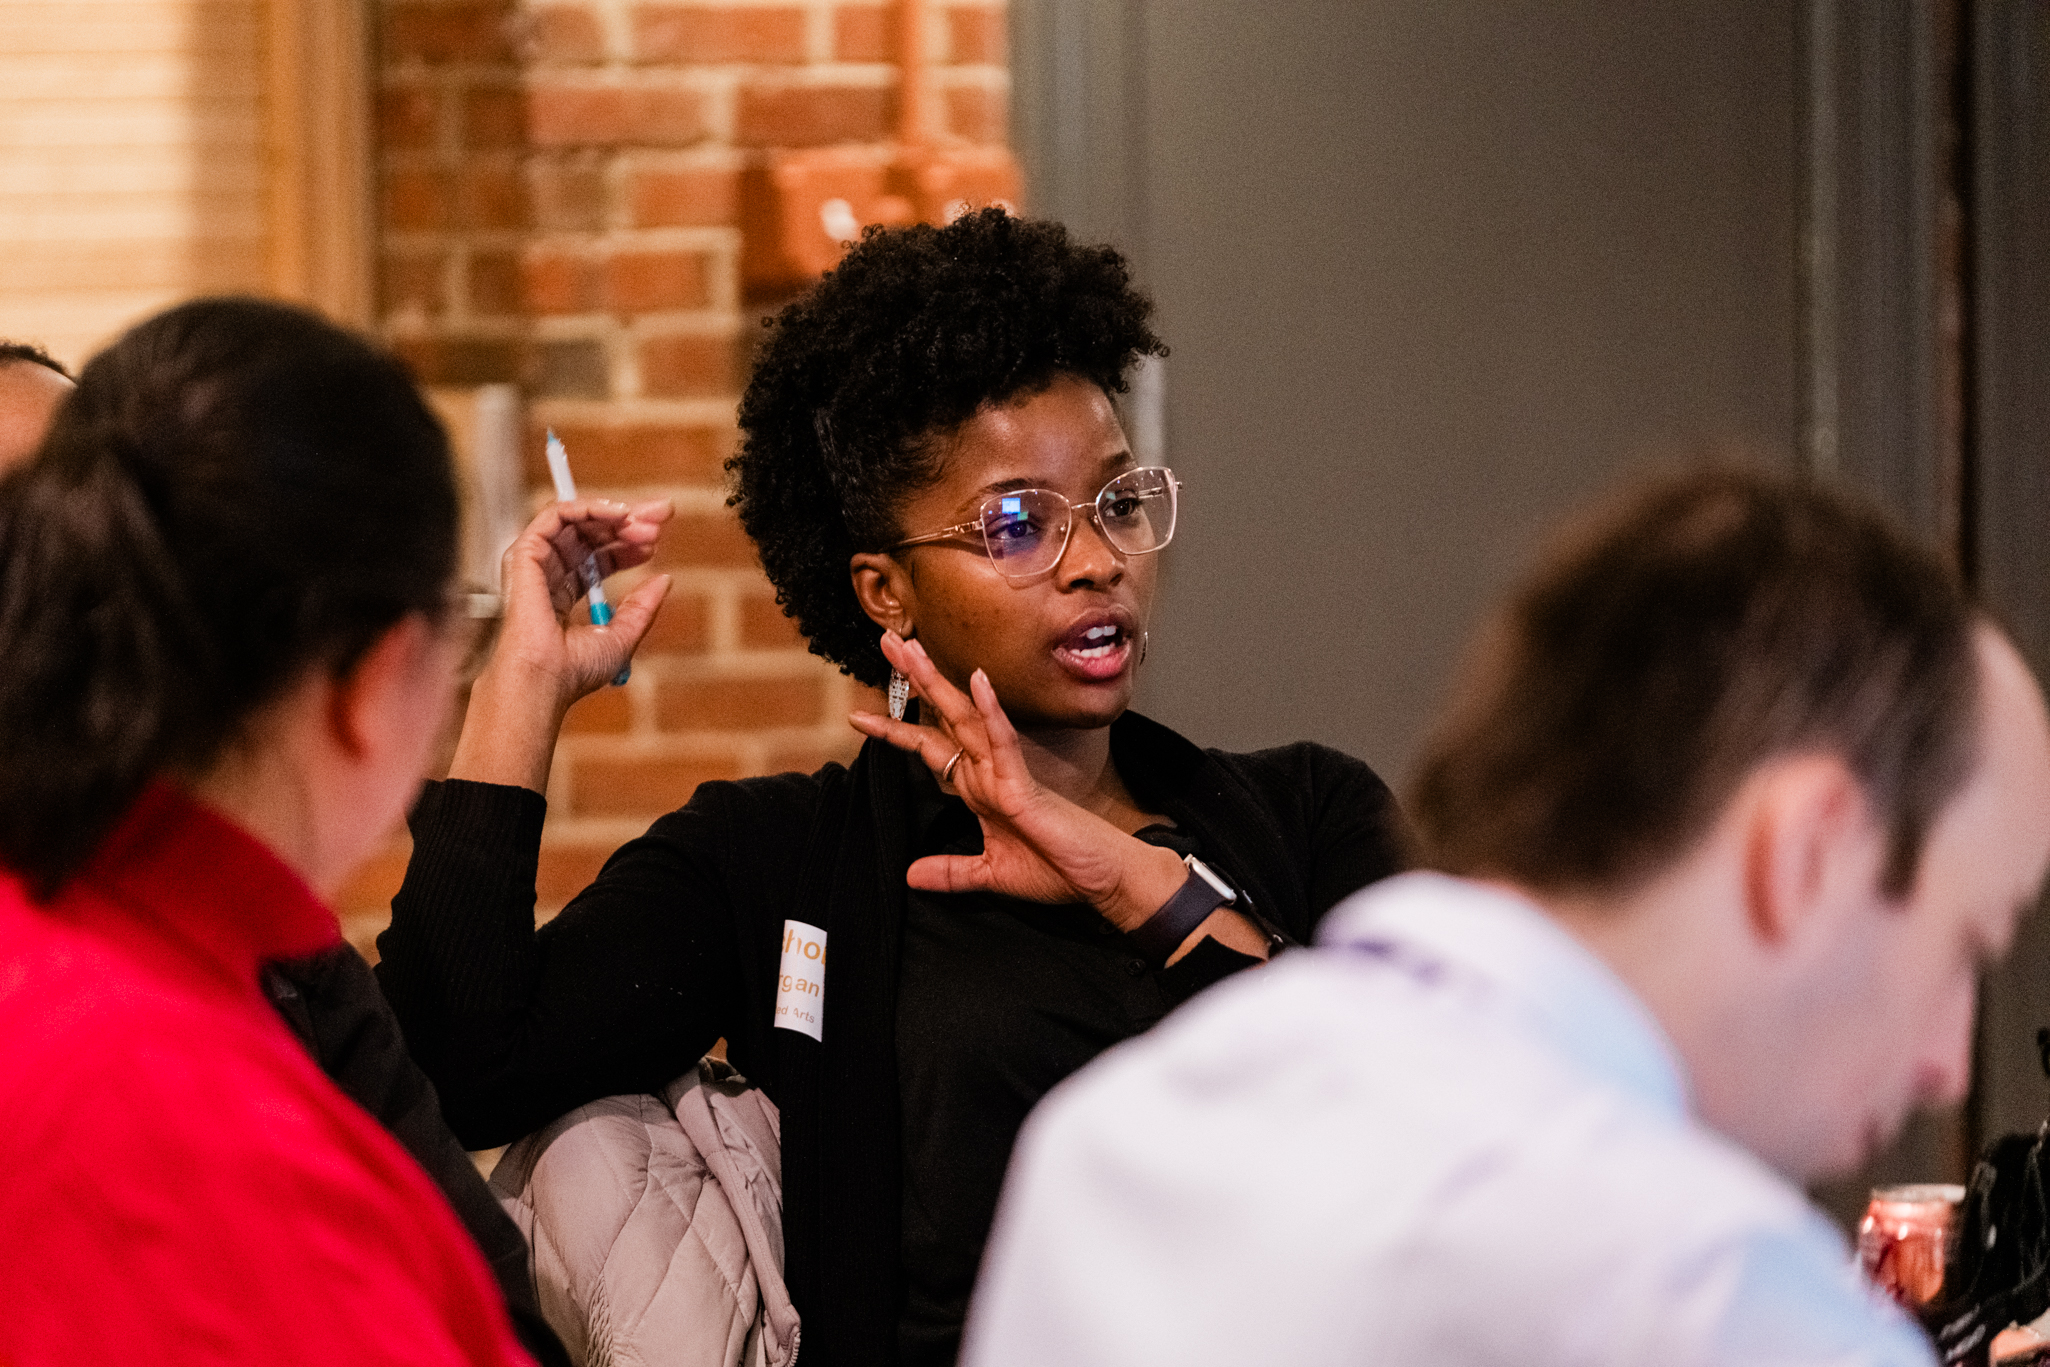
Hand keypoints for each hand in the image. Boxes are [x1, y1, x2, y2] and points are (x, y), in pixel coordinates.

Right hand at [493, 497, 672, 702]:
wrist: (544, 679)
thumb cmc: (573, 671)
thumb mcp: (621, 636)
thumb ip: (641, 607)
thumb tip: (663, 579)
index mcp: (564, 594)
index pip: (596, 558)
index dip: (626, 545)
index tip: (655, 541)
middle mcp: (547, 575)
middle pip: (588, 533)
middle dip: (626, 521)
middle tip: (661, 517)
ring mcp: (535, 563)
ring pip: (574, 519)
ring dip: (612, 513)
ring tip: (643, 520)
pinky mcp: (525, 553)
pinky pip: (555, 515)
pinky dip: (588, 507)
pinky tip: (619, 515)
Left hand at [848, 632, 1186, 930]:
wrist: (1103, 880)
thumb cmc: (1060, 870)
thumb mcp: (991, 875)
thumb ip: (952, 873)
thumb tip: (912, 876)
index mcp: (982, 790)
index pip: (933, 750)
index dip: (896, 732)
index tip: (858, 717)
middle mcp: (991, 773)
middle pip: (945, 718)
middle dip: (915, 682)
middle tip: (887, 643)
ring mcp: (1008, 774)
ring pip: (967, 719)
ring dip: (939, 684)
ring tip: (913, 651)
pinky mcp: (1025, 786)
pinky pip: (1004, 743)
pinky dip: (990, 711)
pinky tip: (977, 682)